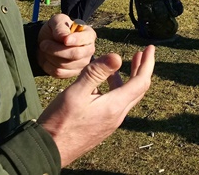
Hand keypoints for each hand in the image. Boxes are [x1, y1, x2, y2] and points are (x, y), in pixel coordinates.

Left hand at [37, 14, 96, 77]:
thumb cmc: (56, 29)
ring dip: (50, 56)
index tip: (65, 40)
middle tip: (44, 44)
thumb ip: (61, 27)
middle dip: (56, 49)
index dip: (76, 40)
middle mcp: (89, 50)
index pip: (86, 39)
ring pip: (64, 64)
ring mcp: (82, 63)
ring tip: (46, 49)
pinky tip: (48, 58)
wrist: (47, 42)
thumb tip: (64, 37)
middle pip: (76, 54)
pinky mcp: (72, 73)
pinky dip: (49, 65)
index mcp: (89, 35)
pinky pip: (59, 72)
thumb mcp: (57, 21)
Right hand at [39, 46, 155, 166]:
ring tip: (124, 63)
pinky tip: (104, 83)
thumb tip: (117, 56)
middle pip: (138, 89)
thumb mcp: (75, 93)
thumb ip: (96, 73)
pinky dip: (116, 88)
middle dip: (141, 68)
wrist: (48, 151)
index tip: (150, 48)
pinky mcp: (102, 126)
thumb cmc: (59, 122)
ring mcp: (110, 122)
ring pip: (126, 96)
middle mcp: (117, 115)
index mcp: (114, 106)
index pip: (141, 81)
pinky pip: (116, 104)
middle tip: (143, 52)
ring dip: (128, 78)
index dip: (147, 63)